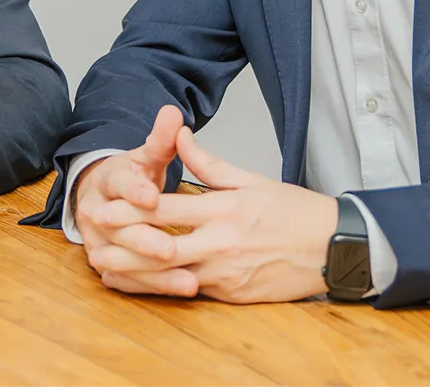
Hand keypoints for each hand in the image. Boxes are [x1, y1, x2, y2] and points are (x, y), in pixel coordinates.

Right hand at [74, 106, 194, 294]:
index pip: (119, 183)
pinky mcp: (105, 263)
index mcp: (108, 180)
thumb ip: (161, 139)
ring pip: (123, 259)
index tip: (152, 195)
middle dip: (144, 240)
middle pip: (119, 228)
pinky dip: (153, 286)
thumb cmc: (132, 178)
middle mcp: (96, 212)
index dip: (134, 190)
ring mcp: (98, 241)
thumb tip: (172, 112)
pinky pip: (129, 279)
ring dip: (153, 272)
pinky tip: (180, 290)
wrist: (100, 198)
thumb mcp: (145, 156)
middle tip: (170, 249)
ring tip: (188, 280)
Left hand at [87, 125, 338, 303]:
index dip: (131, 208)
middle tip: (95, 237)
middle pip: (161, 246)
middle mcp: (223, 243)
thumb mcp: (252, 180)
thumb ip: (210, 163)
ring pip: (171, 275)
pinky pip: (191, 291)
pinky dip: (163, 287)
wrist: (334, 248)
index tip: (104, 204)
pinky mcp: (233, 295)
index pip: (168, 209)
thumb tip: (179, 134)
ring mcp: (227, 273)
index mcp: (226, 209)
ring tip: (107, 266)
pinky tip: (142, 283)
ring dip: (136, 271)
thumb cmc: (294, 211)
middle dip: (124, 242)